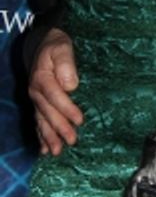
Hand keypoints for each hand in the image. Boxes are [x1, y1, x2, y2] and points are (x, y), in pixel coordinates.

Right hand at [28, 28, 82, 154]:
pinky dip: (41, 135)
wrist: (41, 44)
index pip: (55, 96)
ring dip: (48, 137)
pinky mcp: (38, 103)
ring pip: (41, 120)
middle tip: (72, 141)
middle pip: (48, 112)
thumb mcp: (62, 48)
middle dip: (59, 128)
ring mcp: (35, 99)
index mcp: (42, 78)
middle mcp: (36, 91)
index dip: (67, 109)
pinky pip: (38, 121)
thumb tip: (70, 84)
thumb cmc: (56, 46)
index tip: (79, 120)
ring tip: (56, 152)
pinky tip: (44, 149)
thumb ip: (66, 64)